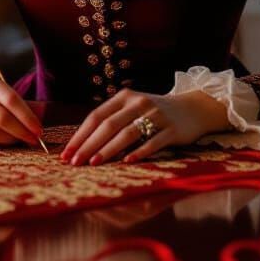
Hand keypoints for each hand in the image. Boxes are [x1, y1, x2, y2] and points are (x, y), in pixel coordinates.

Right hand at [0, 72, 42, 148]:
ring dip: (11, 140)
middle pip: (1, 117)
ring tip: (20, 140)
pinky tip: (4, 141)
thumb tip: (41, 116)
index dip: (27, 116)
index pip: (10, 98)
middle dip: (21, 131)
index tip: (38, 128)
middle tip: (33, 139)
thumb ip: (17, 102)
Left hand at [61, 88, 229, 165]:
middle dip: (89, 145)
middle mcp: (139, 103)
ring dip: (109, 149)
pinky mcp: (172, 129)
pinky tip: (127, 162)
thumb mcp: (133, 108)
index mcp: (125, 96)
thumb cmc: (155, 112)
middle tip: (74, 162)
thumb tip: (82, 144)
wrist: (193, 108)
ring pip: (128, 133)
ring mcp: (156, 115)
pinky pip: (153, 142)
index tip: (66, 153)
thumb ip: (113, 120)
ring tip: (94, 163)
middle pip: (109, 125)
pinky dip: (139, 152)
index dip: (80, 135)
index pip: (96, 116)